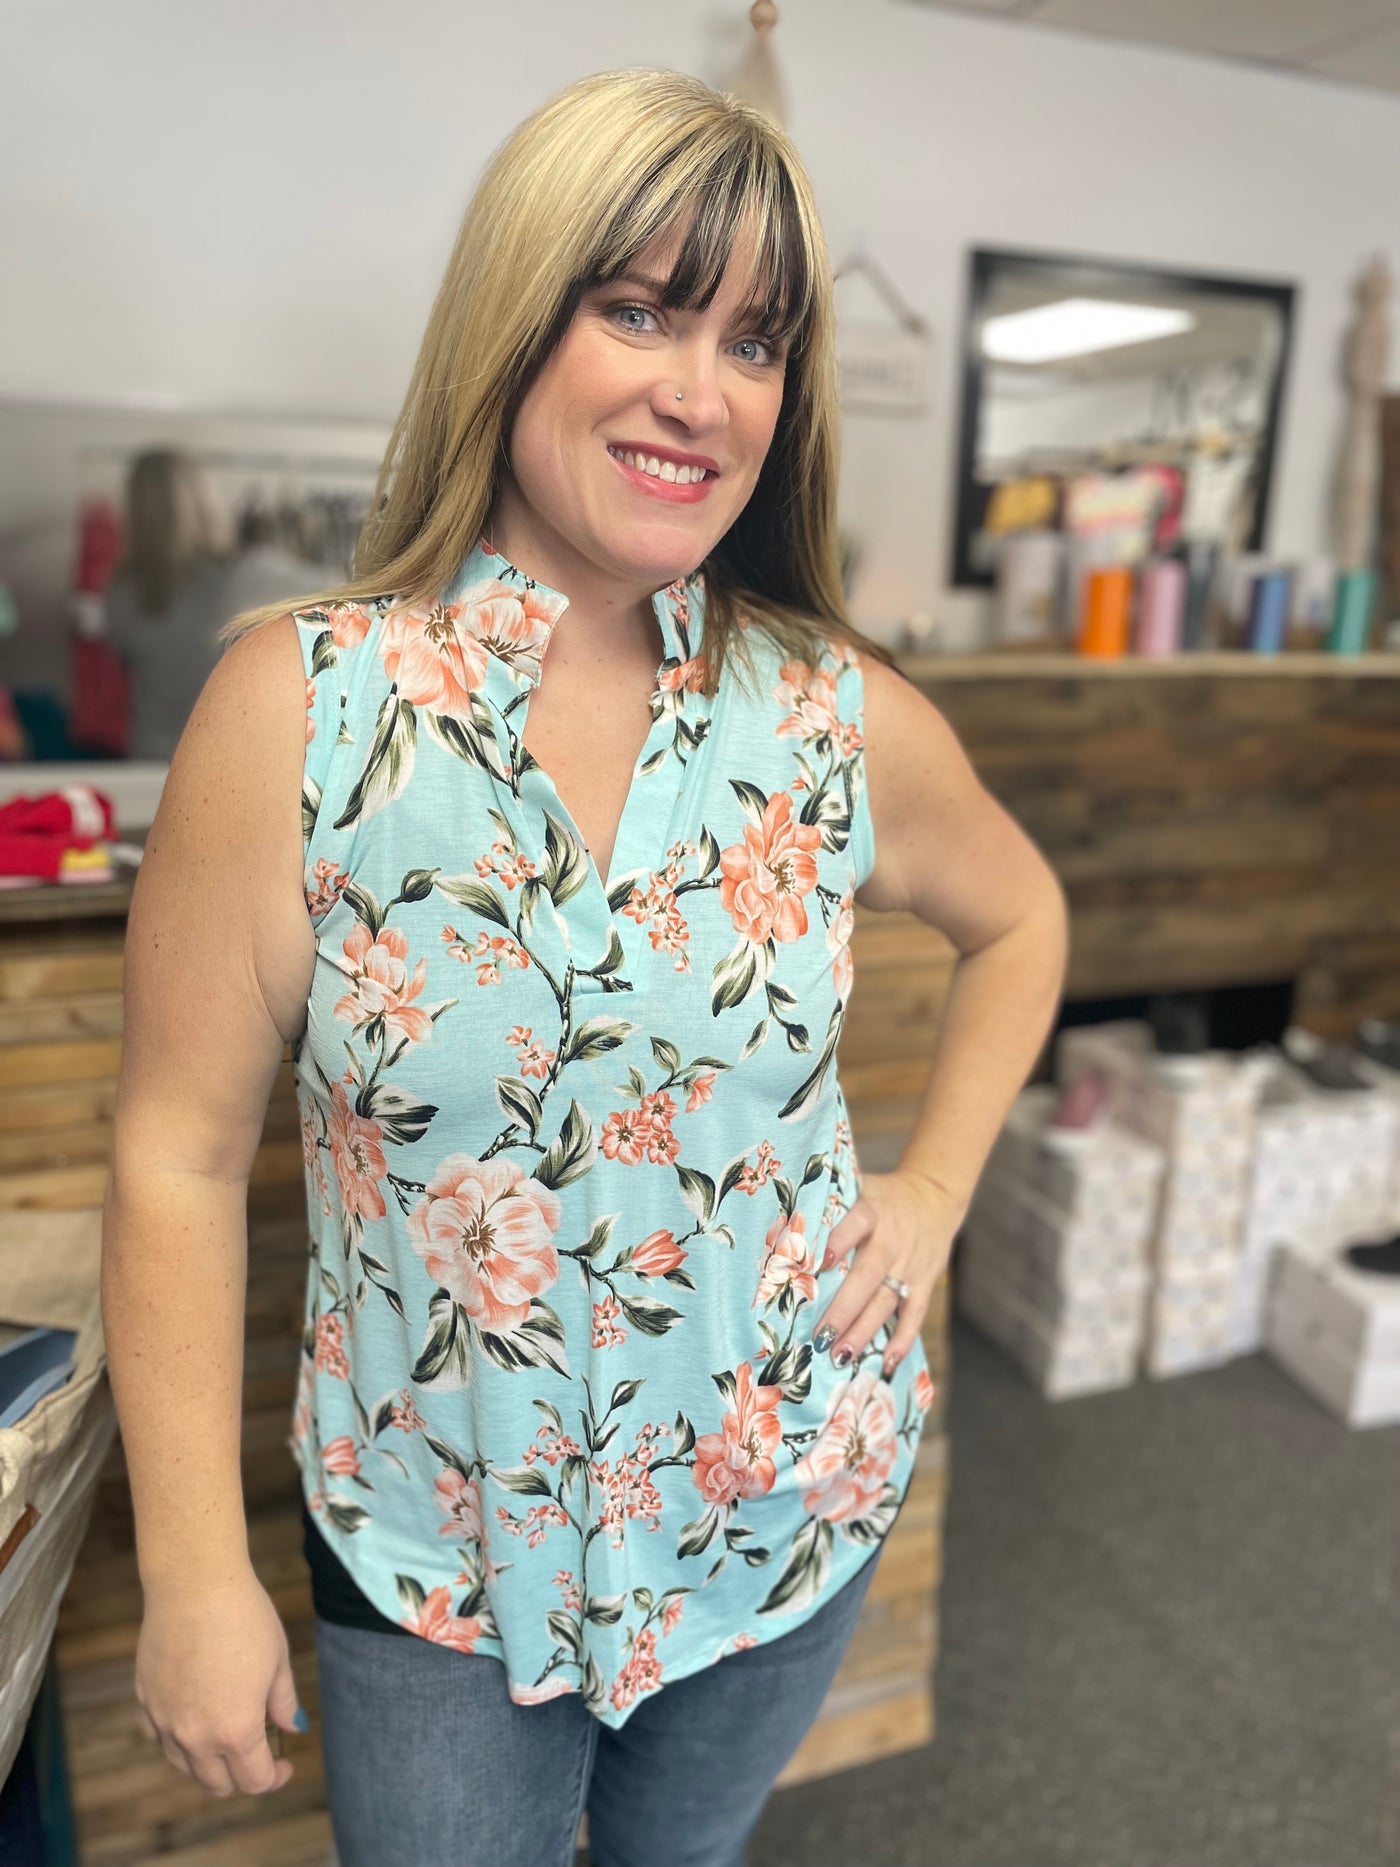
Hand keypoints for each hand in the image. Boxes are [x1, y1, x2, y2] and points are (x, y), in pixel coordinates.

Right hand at [134, 1567, 306, 1797]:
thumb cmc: (244, 1617)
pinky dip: (178, 1739)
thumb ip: (283, 1702)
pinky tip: (194, 1717)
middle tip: (259, 1753)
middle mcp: (196, 1736)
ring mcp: (164, 1721)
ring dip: (209, 1762)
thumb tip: (292, 1727)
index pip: (254, 1780)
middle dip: (242, 1776)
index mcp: (236, 1730)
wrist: (194, 1584)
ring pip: (186, 1766)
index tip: (285, 1764)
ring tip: (228, 1735)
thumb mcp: (277, 1660)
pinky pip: (160, 1737)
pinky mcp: (145, 1701)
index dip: (275, 1778)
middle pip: (217, 1783)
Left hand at [810, 1168, 961, 1378]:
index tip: (816, 1265)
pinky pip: (915, 1314)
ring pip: (886, 1301)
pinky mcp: (926, 1282)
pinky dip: (903, 1339)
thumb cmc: (882, 1198)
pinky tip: (886, 1362)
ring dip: (864, 1331)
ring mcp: (910, 1264)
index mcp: (872, 1212)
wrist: (935, 1195)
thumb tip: (782, 1230)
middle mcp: (892, 1240)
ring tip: (840, 1356)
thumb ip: (830, 1207)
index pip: (855, 1226)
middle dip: (843, 1309)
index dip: (838, 1244)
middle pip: (867, 1276)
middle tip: (819, 1338)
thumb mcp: (859, 1189)